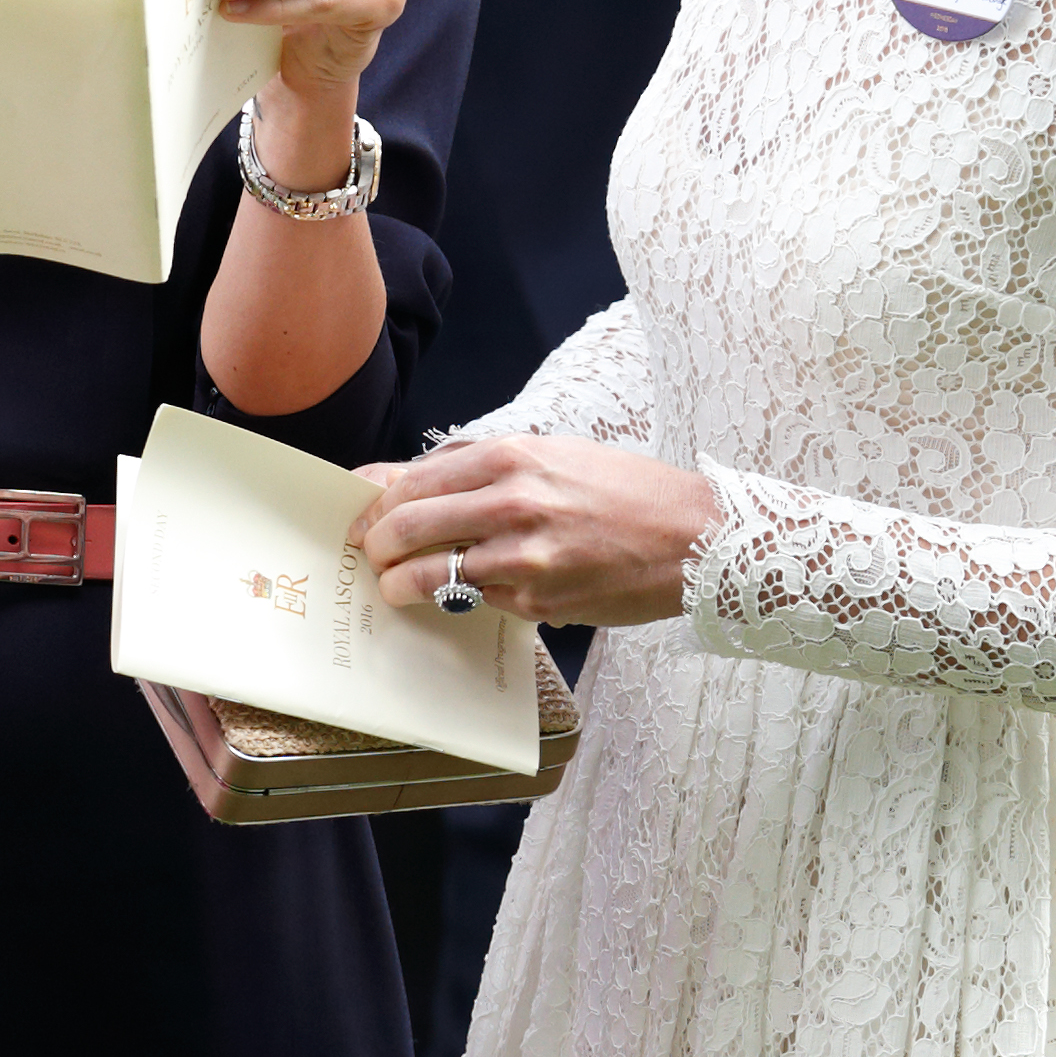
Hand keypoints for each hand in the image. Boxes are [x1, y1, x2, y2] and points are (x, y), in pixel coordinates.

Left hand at [349, 434, 720, 628]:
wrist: (697, 537)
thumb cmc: (623, 490)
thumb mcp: (550, 455)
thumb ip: (477, 467)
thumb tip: (402, 478)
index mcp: (513, 456)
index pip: (414, 480)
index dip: (375, 502)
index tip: (358, 515)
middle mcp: (513, 502)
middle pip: (410, 525)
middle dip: (376, 544)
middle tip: (367, 554)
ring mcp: (525, 556)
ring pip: (433, 573)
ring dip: (401, 584)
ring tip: (393, 586)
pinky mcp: (541, 601)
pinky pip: (483, 600)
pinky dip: (467, 598)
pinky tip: (466, 594)